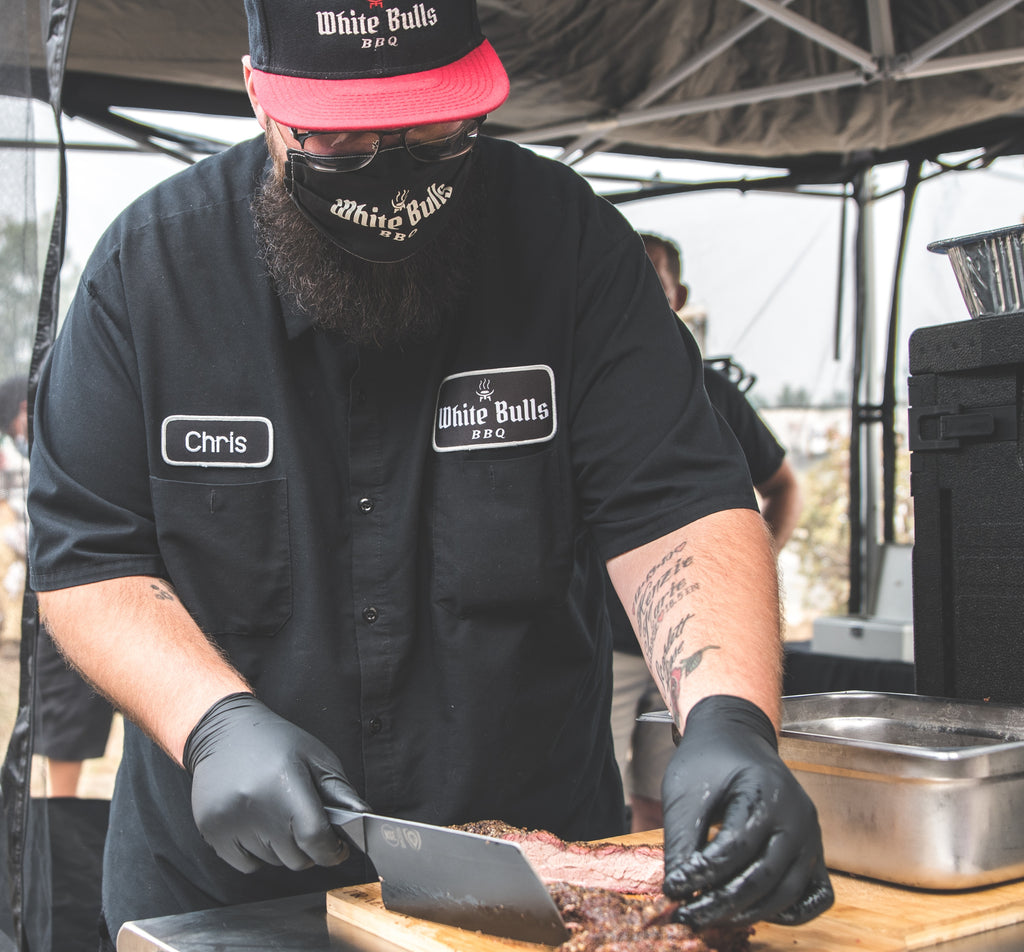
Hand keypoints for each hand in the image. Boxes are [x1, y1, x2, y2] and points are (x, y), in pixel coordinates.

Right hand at [184, 692, 370, 872]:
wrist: (223, 732)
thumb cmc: (275, 742)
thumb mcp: (316, 757)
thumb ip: (341, 792)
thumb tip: (363, 819)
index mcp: (284, 783)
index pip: (314, 838)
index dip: (332, 850)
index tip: (338, 848)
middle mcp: (254, 805)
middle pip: (296, 858)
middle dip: (309, 848)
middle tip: (306, 824)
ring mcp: (229, 821)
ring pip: (273, 862)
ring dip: (282, 848)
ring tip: (277, 814)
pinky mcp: (211, 832)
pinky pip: (247, 865)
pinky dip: (257, 853)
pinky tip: (256, 823)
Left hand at [661, 694, 833, 927]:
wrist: (737, 738)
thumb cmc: (710, 761)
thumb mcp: (685, 791)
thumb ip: (682, 840)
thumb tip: (675, 891)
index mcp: (765, 792)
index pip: (735, 848)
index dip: (703, 874)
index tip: (672, 891)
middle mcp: (797, 816)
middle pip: (764, 876)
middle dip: (722, 902)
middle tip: (689, 915)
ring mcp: (811, 835)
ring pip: (788, 892)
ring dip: (749, 912)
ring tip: (711, 915)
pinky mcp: (815, 851)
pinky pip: (815, 895)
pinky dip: (789, 911)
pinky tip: (753, 909)